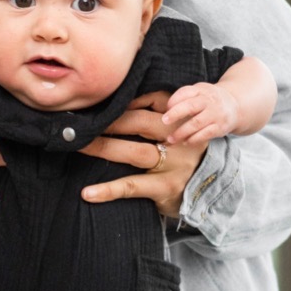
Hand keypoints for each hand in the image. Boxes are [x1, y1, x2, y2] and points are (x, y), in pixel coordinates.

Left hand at [79, 91, 206, 218]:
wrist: (211, 190)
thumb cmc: (181, 156)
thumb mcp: (176, 133)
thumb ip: (155, 119)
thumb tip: (112, 107)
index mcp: (180, 121)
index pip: (157, 99)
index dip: (130, 97)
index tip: (104, 99)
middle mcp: (179, 139)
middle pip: (142, 122)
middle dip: (110, 120)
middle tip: (82, 121)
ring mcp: (174, 164)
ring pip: (135, 151)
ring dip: (103, 147)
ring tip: (79, 145)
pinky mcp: (167, 187)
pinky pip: (133, 186)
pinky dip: (108, 190)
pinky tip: (87, 193)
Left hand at [163, 82, 238, 146]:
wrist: (235, 105)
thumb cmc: (208, 100)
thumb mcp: (199, 92)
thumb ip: (184, 97)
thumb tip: (166, 109)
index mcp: (201, 90)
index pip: (186, 92)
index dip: (174, 100)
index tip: (165, 109)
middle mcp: (209, 101)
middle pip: (191, 106)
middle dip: (176, 114)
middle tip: (164, 121)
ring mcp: (216, 114)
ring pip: (197, 123)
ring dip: (181, 132)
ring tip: (170, 139)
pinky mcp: (220, 127)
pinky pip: (205, 134)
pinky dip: (193, 139)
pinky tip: (185, 142)